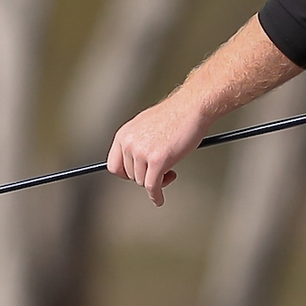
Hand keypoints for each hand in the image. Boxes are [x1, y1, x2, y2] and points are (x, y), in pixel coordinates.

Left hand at [107, 88, 210, 204]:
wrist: (191, 108)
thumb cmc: (174, 115)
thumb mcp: (145, 126)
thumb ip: (136, 143)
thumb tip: (134, 162)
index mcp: (124, 135)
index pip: (114, 165)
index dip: (126, 174)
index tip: (134, 176)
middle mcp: (129, 143)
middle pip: (130, 176)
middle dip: (145, 176)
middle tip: (160, 171)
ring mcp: (142, 152)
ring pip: (142, 182)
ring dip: (156, 182)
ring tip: (169, 171)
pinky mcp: (157, 161)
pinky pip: (152, 186)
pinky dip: (156, 195)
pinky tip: (159, 198)